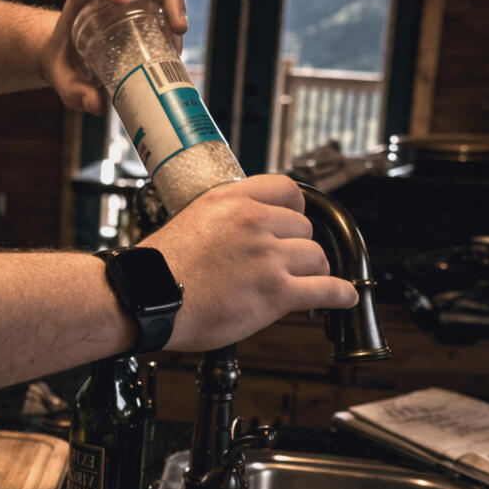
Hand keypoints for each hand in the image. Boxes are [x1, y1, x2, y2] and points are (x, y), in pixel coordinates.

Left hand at [40, 0, 188, 114]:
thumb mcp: (61, 76)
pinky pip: (167, 5)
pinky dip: (175, 24)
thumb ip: (73, 90)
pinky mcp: (149, 7)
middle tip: (177, 27)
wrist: (69, 56)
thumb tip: (96, 105)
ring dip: (177, 5)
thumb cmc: (63, 59)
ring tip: (179, 37)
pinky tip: (175, 51)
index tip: (120, 1)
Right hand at [142, 174, 359, 350]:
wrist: (146, 299)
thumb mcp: (190, 219)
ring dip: (311, 272)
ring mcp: (267, 257)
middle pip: (304, 228)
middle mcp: (253, 222)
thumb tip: (242, 228)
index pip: (287, 190)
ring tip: (300, 283)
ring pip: (316, 257)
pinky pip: (326, 289)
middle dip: (296, 247)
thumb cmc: (158, 269)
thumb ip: (223, 218)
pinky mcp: (275, 292)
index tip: (293, 222)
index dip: (295, 209)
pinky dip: (339, 294)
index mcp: (230, 200)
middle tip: (283, 264)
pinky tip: (341, 296)